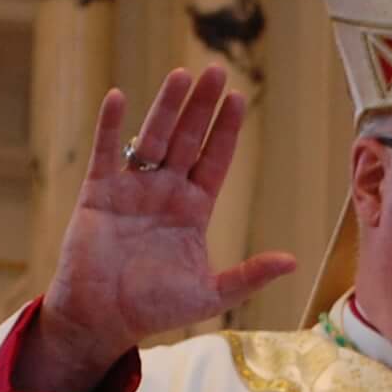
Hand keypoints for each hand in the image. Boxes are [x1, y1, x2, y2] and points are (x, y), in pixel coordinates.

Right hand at [24, 67, 299, 391]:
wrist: (103, 321)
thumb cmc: (154, 309)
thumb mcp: (210, 294)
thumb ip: (248, 275)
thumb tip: (292, 261)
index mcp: (192, 211)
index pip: (214, 160)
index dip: (226, 131)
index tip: (239, 99)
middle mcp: (164, 192)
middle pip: (187, 139)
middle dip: (202, 106)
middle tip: (216, 70)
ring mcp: (131, 190)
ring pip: (152, 138)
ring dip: (166, 106)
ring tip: (181, 74)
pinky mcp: (98, 194)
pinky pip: (106, 153)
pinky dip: (110, 126)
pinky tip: (118, 97)